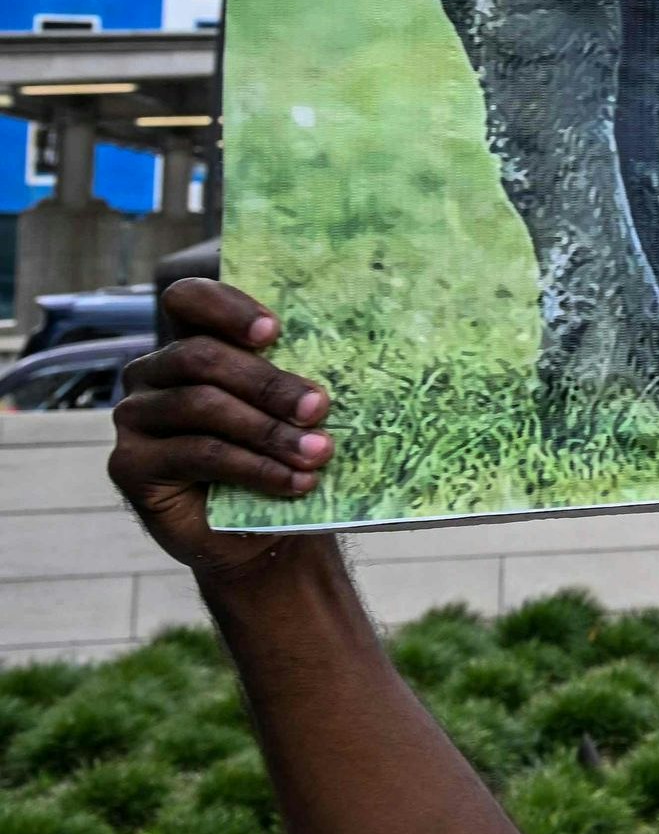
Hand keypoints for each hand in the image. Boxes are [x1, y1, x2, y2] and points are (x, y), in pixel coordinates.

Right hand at [109, 279, 333, 582]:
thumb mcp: (292, 410)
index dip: (226, 307)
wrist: (255, 533)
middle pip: (200, 356)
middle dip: (268, 382)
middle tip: (319, 406)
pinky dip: (256, 467)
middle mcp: (152, 374)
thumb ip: (296, 375)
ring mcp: (136, 417)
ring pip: (201, 404)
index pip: (187, 300)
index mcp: (189, 344)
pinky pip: (198, 453)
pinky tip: (295, 482)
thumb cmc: (279, 457)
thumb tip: (352, 349)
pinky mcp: (130, 464)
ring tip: (319, 453)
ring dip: (269, 430)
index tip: (275, 331)